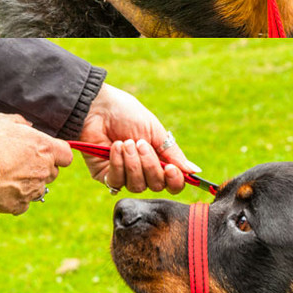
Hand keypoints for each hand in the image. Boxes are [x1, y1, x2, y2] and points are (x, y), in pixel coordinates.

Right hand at [0, 113, 71, 214]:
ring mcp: (33, 190)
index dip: (57, 153)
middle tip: (21, 162)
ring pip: (38, 189)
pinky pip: (23, 203)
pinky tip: (1, 189)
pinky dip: (15, 198)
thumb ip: (20, 122)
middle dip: (41, 168)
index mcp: (45, 148)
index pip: (66, 154)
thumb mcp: (3, 121)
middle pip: (52, 172)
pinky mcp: (20, 205)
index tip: (45, 152)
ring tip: (7, 176)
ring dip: (28, 184)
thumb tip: (27, 126)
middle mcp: (44, 171)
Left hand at [78, 84, 198, 192]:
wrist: (98, 107)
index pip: (172, 184)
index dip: (175, 181)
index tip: (171, 168)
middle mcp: (142, 171)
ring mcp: (123, 175)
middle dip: (149, 164)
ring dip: (133, 163)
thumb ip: (173, 153)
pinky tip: (115, 147)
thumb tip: (194, 171)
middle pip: (156, 186)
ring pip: (137, 186)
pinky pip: (116, 181)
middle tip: (140, 143)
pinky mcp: (104, 175)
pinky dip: (118, 164)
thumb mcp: (155, 131)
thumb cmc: (126, 114)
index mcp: (157, 160)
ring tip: (126, 142)